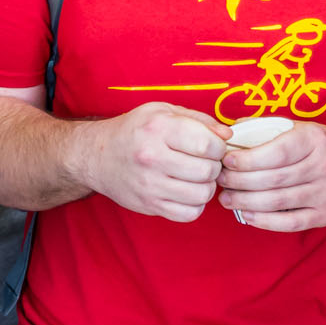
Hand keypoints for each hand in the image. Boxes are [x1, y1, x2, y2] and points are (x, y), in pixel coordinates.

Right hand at [73, 102, 229, 221]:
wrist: (98, 156)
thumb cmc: (135, 130)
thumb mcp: (164, 111)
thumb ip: (200, 120)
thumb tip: (227, 136)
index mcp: (159, 128)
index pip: (207, 145)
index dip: (219, 147)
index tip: (213, 146)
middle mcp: (152, 157)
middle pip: (207, 171)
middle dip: (214, 166)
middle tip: (205, 161)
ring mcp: (150, 185)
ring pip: (201, 194)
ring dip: (207, 186)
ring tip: (197, 176)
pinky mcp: (149, 205)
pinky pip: (188, 214)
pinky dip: (195, 204)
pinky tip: (188, 191)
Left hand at [215, 122, 325, 230]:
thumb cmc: (325, 145)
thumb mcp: (303, 128)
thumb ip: (269, 128)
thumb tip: (232, 131)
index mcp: (314, 140)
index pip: (276, 153)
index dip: (247, 160)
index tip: (226, 161)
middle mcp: (322, 167)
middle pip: (272, 179)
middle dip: (239, 181)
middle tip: (219, 180)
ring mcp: (325, 194)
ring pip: (277, 202)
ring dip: (245, 202)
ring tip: (226, 198)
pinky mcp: (325, 215)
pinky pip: (289, 222)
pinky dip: (264, 221)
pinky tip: (246, 214)